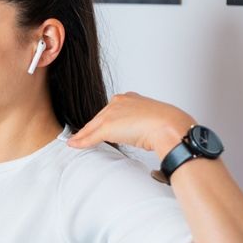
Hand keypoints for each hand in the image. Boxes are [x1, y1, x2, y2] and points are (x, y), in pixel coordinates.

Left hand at [65, 91, 194, 156]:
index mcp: (131, 98)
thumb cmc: (168, 125)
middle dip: (90, 128)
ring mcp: (112, 113)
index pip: (111, 111)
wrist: (169, 126)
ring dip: (83, 136)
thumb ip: (144, 123)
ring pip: (93, 127)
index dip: (104, 121)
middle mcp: (119, 102)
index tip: (98, 128)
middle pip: (99, 118)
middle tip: (82, 137)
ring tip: (75, 142)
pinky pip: (90, 136)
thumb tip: (144, 135)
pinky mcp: (107, 126)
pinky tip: (73, 145)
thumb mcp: (154, 120)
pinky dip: (81, 141)